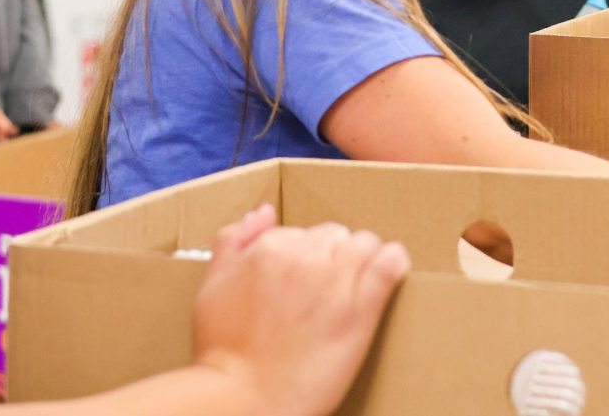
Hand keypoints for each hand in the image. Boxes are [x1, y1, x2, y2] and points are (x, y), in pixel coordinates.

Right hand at [193, 205, 409, 415]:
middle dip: (336, 256)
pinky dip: (395, 261)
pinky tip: (394, 267)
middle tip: (328, 288)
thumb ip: (235, 239)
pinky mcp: (360, 308)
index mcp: (269, 246)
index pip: (307, 231)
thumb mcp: (213, 284)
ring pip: (365, 243)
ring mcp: (335, 280)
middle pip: (337, 235)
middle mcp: (304, 256)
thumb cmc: (223, 350)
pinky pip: (389, 265)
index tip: (307, 280)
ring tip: (359, 284)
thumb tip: (264, 211)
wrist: (243, 399)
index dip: (309, 255)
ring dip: (365, 258)